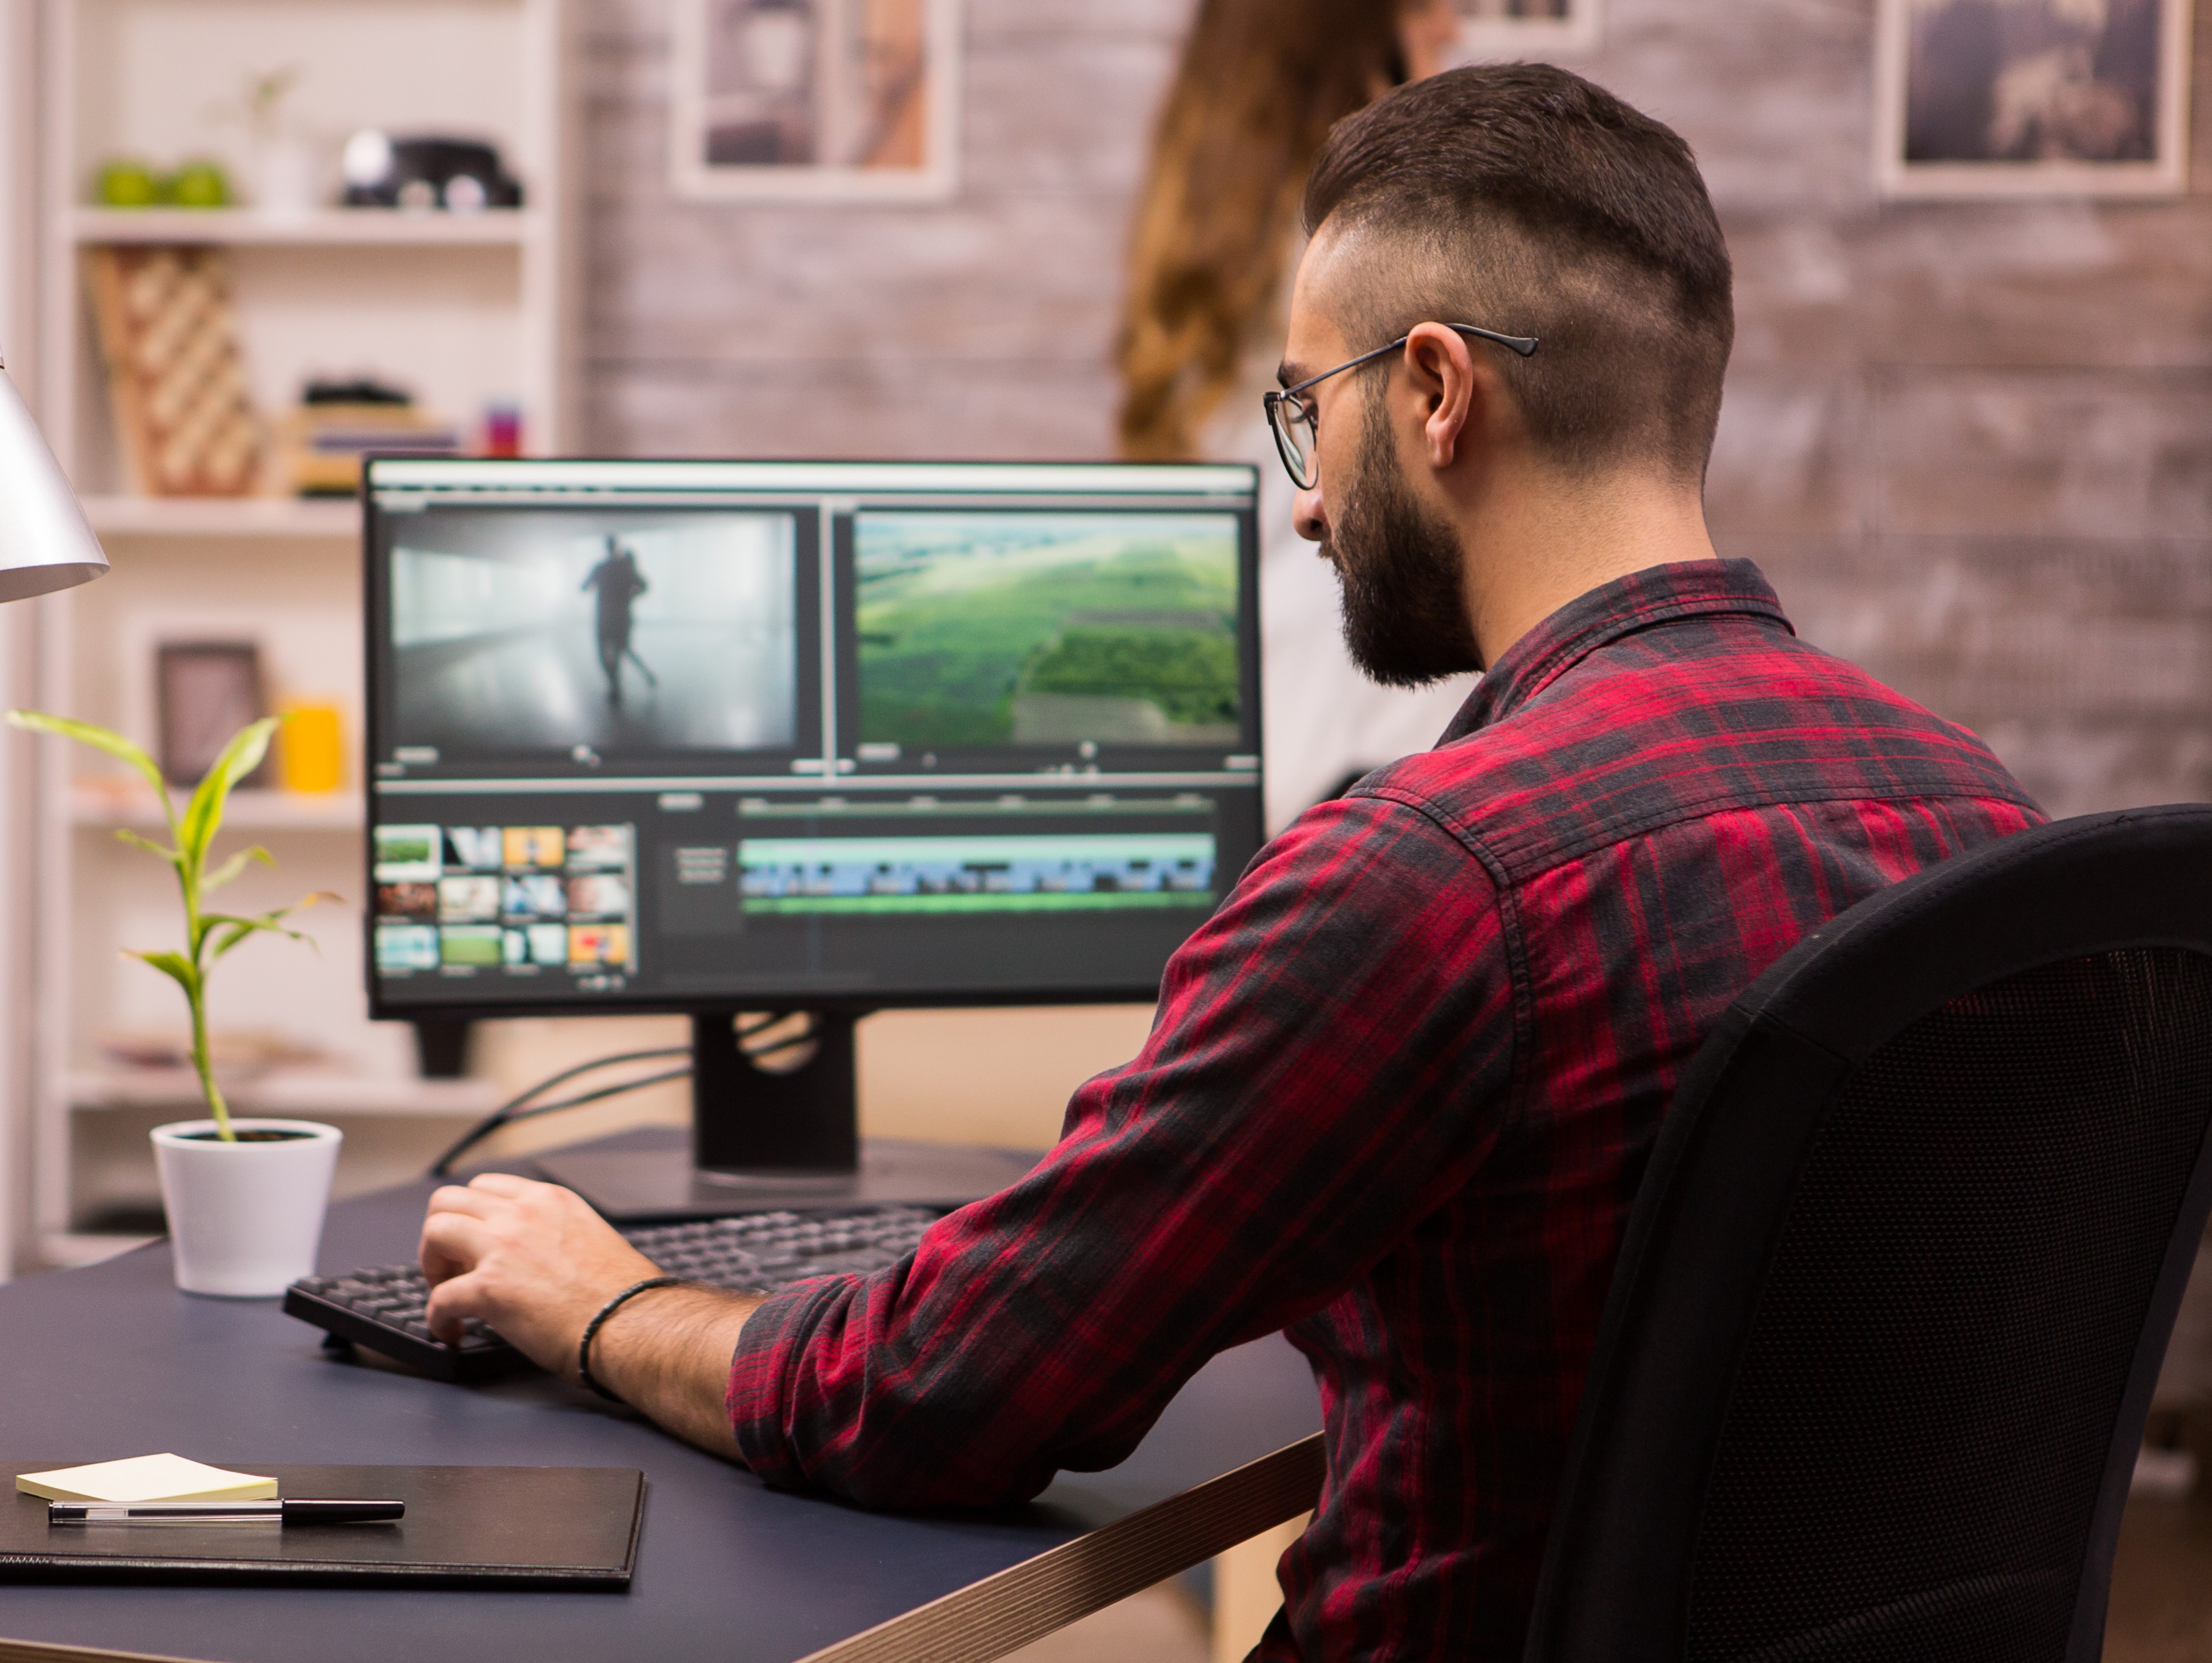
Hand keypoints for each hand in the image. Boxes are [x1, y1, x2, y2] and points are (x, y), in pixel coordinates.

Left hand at [419, 1173, 662, 1379]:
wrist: (633, 1322)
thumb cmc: (623, 1293)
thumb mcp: (591, 1237)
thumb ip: (555, 1233)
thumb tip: (535, 1257)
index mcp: (550, 1200)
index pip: (487, 1187)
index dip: (471, 1216)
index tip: (473, 1244)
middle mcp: (522, 1213)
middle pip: (448, 1200)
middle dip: (441, 1234)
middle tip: (452, 1267)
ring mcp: (503, 1247)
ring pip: (434, 1232)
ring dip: (431, 1265)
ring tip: (445, 1291)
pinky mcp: (489, 1287)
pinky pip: (439, 1298)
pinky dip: (438, 1318)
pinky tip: (452, 1331)